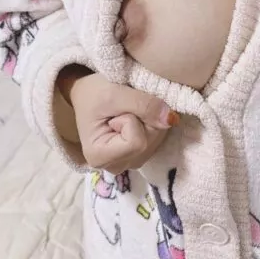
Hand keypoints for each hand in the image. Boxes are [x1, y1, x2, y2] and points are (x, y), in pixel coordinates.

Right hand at [58, 67, 178, 173]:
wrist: (89, 92)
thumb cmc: (94, 93)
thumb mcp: (114, 93)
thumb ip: (142, 104)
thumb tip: (170, 118)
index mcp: (100, 156)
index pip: (137, 143)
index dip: (132, 119)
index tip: (115, 111)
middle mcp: (116, 166)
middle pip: (150, 141)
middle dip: (143, 118)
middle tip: (123, 108)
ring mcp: (130, 163)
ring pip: (157, 139)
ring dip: (148, 119)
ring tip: (126, 112)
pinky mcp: (140, 156)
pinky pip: (159, 138)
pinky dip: (151, 123)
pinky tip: (135, 118)